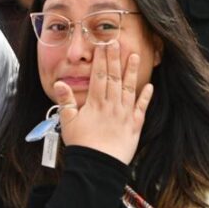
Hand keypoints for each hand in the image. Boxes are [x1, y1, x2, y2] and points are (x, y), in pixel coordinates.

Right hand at [53, 42, 152, 164]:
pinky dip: (145, 97)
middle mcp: (112, 105)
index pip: (99, 76)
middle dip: (114, 59)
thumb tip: (59, 83)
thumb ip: (66, 101)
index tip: (102, 45)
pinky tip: (149, 86)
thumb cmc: (82, 145)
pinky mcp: (134, 126)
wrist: (98, 166)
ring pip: (129, 89)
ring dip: (131, 72)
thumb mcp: (68, 122)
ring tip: (134, 55)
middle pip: (113, 78)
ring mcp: (125, 114)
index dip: (101, 60)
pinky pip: (141, 109)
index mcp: (95, 103)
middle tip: (116, 42)